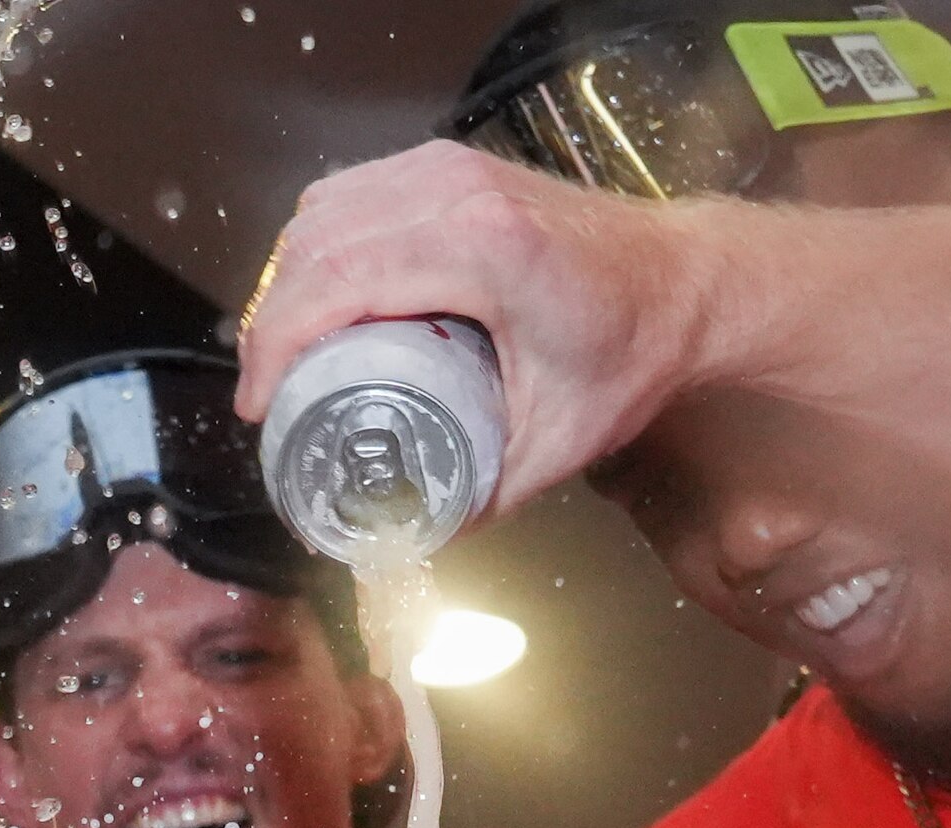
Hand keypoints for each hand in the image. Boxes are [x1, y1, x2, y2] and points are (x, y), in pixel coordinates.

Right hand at [236, 141, 716, 512]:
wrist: (687, 283)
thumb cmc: (633, 352)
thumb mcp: (554, 443)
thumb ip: (479, 499)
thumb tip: (404, 539)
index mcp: (483, 250)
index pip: (337, 281)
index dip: (277, 346)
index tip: (262, 406)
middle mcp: (458, 193)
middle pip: (314, 245)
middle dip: (269, 322)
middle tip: (265, 391)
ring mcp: (452, 168)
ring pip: (322, 211)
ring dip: (287, 280)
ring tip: (284, 351)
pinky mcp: (452, 165)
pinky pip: (352, 192)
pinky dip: (319, 244)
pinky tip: (317, 297)